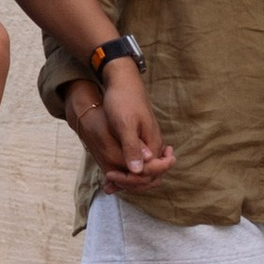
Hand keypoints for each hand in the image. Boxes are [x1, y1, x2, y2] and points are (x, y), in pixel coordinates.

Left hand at [98, 58, 173, 182]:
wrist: (123, 81)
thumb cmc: (122, 101)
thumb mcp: (124, 124)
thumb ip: (132, 147)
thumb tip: (138, 171)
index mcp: (153, 143)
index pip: (150, 173)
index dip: (131, 179)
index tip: (110, 175)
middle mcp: (155, 145)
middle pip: (150, 175)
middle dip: (130, 182)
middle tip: (109, 180)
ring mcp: (150, 142)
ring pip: (144, 169)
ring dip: (128, 178)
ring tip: (108, 181)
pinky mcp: (142, 139)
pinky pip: (139, 161)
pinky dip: (127, 168)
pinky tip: (112, 170)